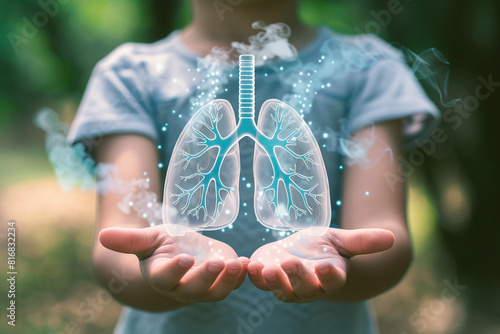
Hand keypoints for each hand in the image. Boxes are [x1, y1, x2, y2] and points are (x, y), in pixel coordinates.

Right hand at [99, 225, 247, 303]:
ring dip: (229, 280)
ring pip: (216, 291)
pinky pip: (232, 284)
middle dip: (206, 278)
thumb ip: (129, 240)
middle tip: (217, 264)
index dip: (174, 270)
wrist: (180, 253)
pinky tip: (247, 264)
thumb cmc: (162, 245)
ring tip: (238, 263)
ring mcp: (203, 288)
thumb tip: (102, 235)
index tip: (184, 259)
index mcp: (161, 275)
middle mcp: (182, 287)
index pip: (166, 277)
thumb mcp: (148, 238)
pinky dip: (241, 276)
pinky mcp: (221, 283)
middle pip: (193, 289)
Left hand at [247, 228, 393, 302]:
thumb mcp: (342, 240)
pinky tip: (249, 263)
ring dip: (272, 281)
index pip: (332, 281)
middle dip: (297, 277)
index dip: (328, 276)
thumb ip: (364, 241)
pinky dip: (254, 275)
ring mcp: (287, 286)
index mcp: (330, 276)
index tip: (324, 265)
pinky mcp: (268, 278)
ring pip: (280, 290)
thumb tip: (392, 238)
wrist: (304, 252)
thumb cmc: (325, 246)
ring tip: (265, 268)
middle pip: (304, 288)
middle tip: (289, 264)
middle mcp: (310, 286)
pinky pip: (260, 281)